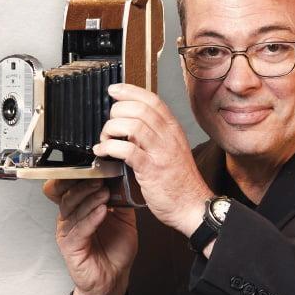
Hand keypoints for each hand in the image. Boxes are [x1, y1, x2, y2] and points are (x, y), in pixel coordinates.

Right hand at [43, 176, 138, 294]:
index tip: (93, 166)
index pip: (70, 188)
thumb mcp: (123, 218)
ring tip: (104, 192)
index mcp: (79, 209)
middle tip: (99, 177)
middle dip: (83, 184)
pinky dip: (91, 218)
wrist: (114, 278)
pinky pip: (79, 229)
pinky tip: (102, 211)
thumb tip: (127, 178)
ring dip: (89, 199)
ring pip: (72, 210)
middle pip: (68, 195)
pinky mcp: (71, 247)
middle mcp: (70, 219)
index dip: (77, 176)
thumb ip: (121, 199)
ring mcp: (68, 232)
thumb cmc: (115, 250)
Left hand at [94, 83, 213, 234]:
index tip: (114, 89)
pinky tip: (103, 152)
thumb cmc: (180, 181)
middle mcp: (168, 137)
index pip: (152, 100)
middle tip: (109, 124)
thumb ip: (155, 135)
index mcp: (173, 129)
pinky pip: (127, 150)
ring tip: (105, 140)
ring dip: (111, 130)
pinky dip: (110, 148)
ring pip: (132, 126)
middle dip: (116, 112)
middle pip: (139, 109)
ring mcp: (160, 152)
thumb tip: (131, 123)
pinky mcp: (151, 169)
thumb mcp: (172, 150)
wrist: (192, 205)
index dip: (130, 91)